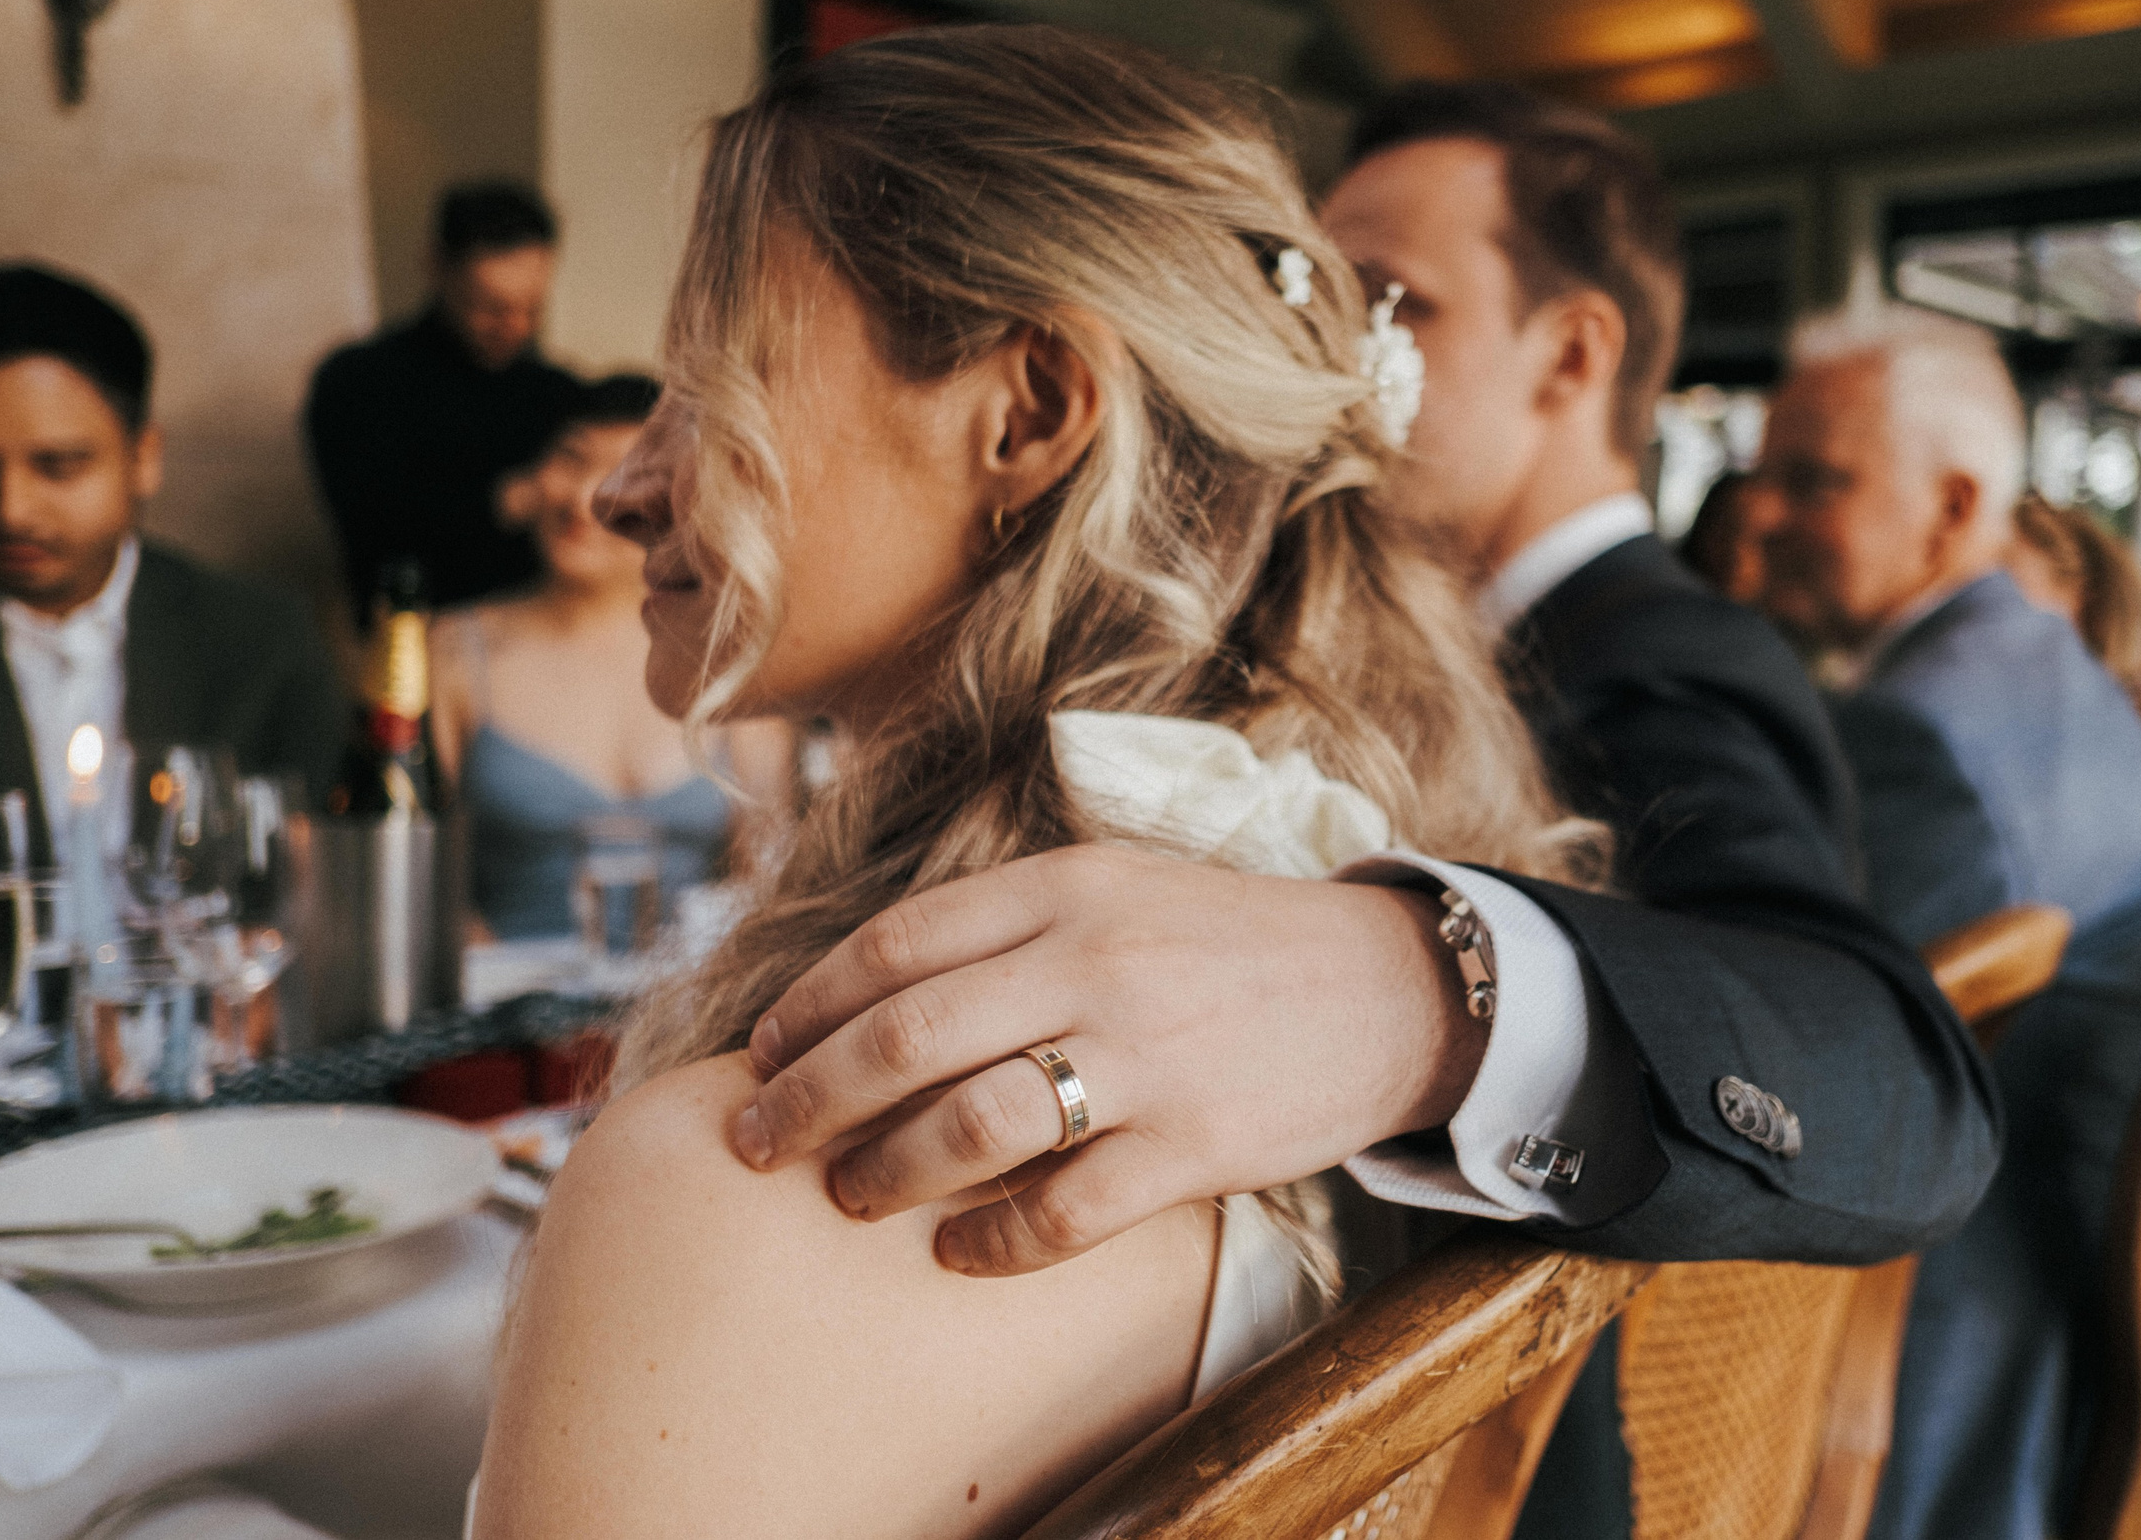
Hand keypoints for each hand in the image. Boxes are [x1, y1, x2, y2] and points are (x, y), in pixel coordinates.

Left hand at [734, 844, 1480, 1275]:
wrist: (1385, 986)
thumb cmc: (1228, 942)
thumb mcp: (1122, 886)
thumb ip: (1012, 922)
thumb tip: (874, 987)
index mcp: (1069, 886)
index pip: (899, 942)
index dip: (810, 1001)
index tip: (763, 1048)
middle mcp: (1097, 961)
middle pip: (907, 1036)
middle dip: (807, 1097)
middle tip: (755, 1141)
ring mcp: (1147, 1055)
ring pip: (970, 1125)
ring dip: (884, 1171)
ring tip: (847, 1195)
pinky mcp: (1194, 1144)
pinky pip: (1061, 1210)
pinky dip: (991, 1243)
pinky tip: (957, 1253)